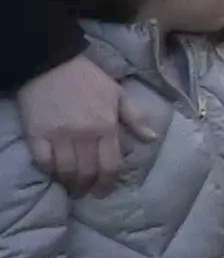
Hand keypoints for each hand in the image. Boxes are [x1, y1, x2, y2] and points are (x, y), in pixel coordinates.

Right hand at [22, 55, 128, 193]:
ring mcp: (59, 135)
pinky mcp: (37, 134)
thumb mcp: (119, 94)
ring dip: (71, 184)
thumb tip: (152, 139)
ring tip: (73, 188)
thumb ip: (136, 118)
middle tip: (88, 193)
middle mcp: (84, 135)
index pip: (111, 164)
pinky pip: (43, 161)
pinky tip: (54, 174)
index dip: (109, 183)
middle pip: (89, 172)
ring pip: (67, 170)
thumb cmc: (88, 79)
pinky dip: (50, 171)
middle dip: (90, 188)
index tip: (105, 191)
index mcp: (106, 126)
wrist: (51, 64)